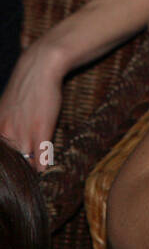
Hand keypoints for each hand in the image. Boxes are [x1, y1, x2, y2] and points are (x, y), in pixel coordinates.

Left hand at [0, 41, 64, 171]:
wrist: (40, 67)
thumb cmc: (26, 86)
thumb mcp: (6, 108)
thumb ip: (6, 127)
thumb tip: (9, 140)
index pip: (2, 157)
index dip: (8, 167)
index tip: (11, 175)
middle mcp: (6, 133)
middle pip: (12, 162)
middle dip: (18, 172)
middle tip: (22, 181)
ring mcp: (24, 133)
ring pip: (24, 163)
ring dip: (30, 172)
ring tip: (34, 178)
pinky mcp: (41, 131)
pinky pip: (40, 157)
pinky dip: (42, 166)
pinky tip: (44, 170)